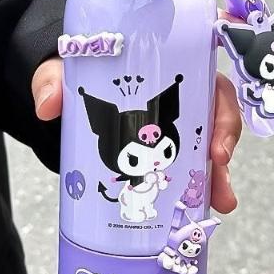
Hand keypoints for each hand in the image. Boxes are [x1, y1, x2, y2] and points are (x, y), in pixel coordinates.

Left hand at [32, 59, 240, 213]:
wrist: (69, 94)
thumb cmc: (77, 74)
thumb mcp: (64, 69)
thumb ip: (53, 79)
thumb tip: (49, 105)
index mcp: (164, 65)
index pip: (207, 72)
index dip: (219, 101)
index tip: (216, 133)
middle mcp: (178, 94)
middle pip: (216, 110)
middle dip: (224, 138)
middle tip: (218, 162)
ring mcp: (176, 124)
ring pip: (210, 143)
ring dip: (219, 173)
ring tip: (219, 200)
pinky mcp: (167, 149)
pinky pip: (192, 166)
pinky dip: (200, 187)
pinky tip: (202, 208)